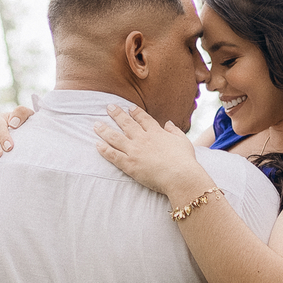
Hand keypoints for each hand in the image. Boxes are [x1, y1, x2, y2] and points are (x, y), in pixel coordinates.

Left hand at [94, 104, 208, 199]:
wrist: (180, 176)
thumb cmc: (185, 160)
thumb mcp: (183, 141)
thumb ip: (174, 130)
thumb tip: (167, 123)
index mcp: (156, 132)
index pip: (143, 118)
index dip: (135, 112)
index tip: (129, 107)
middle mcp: (143, 139)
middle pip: (126, 123)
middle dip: (116, 114)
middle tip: (109, 107)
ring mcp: (134, 151)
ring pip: (115, 137)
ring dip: (104, 130)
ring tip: (96, 124)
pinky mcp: (129, 164)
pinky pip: (113, 155)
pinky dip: (104, 149)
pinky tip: (97, 144)